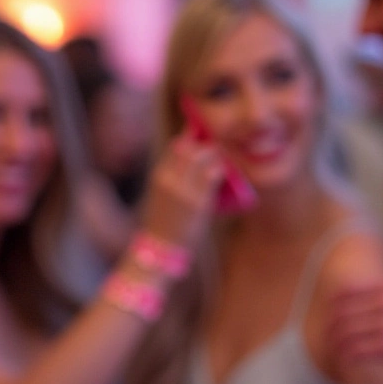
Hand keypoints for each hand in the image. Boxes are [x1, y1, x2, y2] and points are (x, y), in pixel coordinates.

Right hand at [138, 133, 224, 249]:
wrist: (159, 246)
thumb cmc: (162, 222)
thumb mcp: (160, 194)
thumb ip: (173, 177)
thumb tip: (190, 162)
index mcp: (159, 175)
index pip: (177, 146)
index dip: (191, 138)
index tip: (203, 137)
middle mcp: (170, 178)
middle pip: (191, 148)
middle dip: (206, 145)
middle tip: (218, 148)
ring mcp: (184, 189)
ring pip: (203, 158)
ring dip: (215, 155)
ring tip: (222, 160)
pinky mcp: (197, 202)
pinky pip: (213, 176)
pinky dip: (220, 170)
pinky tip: (223, 174)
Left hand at [327, 277, 382, 379]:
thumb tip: (354, 307)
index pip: (344, 294)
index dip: (331, 309)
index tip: (329, 321)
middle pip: (341, 315)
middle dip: (330, 330)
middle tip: (328, 340)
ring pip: (346, 334)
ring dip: (336, 345)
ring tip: (335, 353)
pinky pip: (357, 351)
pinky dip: (347, 357)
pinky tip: (346, 361)